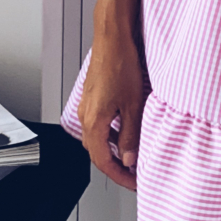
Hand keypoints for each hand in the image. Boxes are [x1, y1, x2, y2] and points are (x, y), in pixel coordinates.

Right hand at [78, 39, 146, 190]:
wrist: (112, 37)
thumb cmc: (120, 64)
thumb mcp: (132, 104)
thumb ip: (130, 135)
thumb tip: (130, 159)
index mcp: (93, 122)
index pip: (103, 161)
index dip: (119, 176)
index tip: (133, 183)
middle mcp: (85, 116)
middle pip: (98, 152)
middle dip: (116, 166)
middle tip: (135, 173)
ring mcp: (87, 106)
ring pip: (99, 137)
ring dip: (114, 149)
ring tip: (133, 154)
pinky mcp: (93, 96)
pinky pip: (100, 123)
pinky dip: (112, 133)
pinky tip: (126, 129)